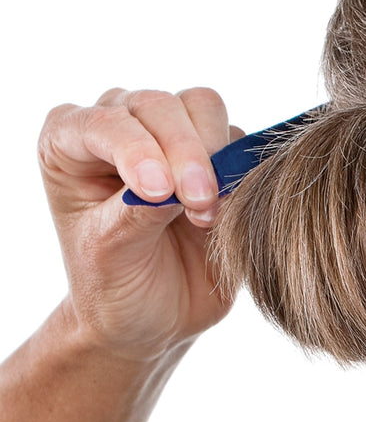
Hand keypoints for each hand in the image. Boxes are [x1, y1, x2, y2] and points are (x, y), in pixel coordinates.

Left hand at [38, 87, 241, 360]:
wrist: (154, 316)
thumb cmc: (114, 286)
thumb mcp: (111, 254)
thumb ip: (138, 212)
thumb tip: (180, 184)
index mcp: (70, 143)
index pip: (106, 122)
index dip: (136, 149)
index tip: (159, 192)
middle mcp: (119, 127)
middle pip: (161, 105)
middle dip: (185, 152)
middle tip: (198, 204)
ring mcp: (169, 136)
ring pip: (204, 108)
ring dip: (215, 157)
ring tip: (205, 214)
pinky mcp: (215, 155)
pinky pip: (238, 141)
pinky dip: (238, 170)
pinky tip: (222, 212)